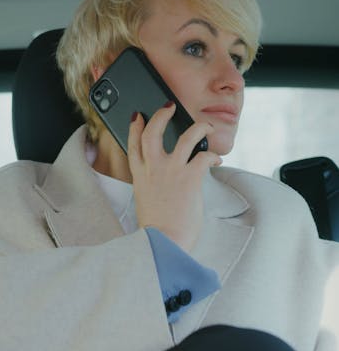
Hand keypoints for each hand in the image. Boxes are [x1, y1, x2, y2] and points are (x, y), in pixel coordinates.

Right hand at [127, 103, 220, 251]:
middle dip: (161, 115)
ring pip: (185, 137)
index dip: (135, 128)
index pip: (133, 145)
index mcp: (140, 177)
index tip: (137, 117)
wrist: (162, 243)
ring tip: (205, 126)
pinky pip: (203, 156)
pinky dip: (213, 155)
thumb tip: (170, 183)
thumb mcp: (147, 204)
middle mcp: (153, 170)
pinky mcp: (189, 178)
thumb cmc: (157, 231)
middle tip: (169, 107)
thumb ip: (154, 188)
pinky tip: (217, 159)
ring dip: (198, 127)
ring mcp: (171, 171)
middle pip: (153, 131)